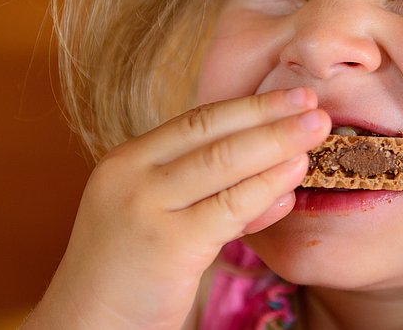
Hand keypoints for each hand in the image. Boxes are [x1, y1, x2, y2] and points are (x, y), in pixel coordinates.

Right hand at [22, 88, 329, 328]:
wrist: (85, 325)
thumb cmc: (129, 276)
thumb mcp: (162, 219)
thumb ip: (209, 194)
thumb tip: (278, 174)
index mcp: (126, 162)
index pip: (196, 121)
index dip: (249, 105)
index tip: (291, 95)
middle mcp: (130, 176)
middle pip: (211, 133)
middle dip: (268, 114)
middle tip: (313, 102)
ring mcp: (145, 208)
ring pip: (223, 162)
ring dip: (276, 143)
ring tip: (317, 130)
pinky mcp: (167, 245)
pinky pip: (229, 208)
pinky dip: (266, 188)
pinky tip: (293, 178)